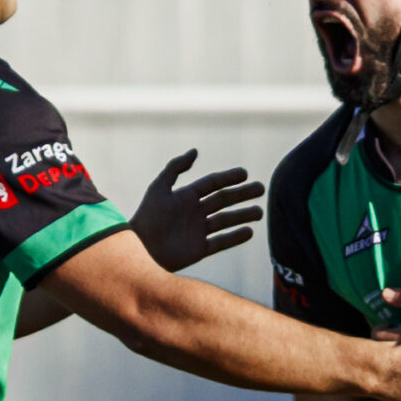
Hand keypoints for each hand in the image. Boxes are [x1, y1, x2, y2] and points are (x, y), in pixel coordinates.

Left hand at [130, 149, 263, 272]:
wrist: (139, 248)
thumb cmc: (147, 217)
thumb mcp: (159, 188)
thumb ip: (175, 168)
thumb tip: (195, 151)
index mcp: (186, 196)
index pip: (212, 184)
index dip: (228, 177)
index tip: (245, 174)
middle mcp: (194, 212)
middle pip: (223, 200)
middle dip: (242, 194)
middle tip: (261, 189)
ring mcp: (198, 231)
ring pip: (226, 220)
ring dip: (243, 215)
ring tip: (260, 212)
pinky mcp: (199, 249)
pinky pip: (222, 242)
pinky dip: (235, 237)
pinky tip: (249, 231)